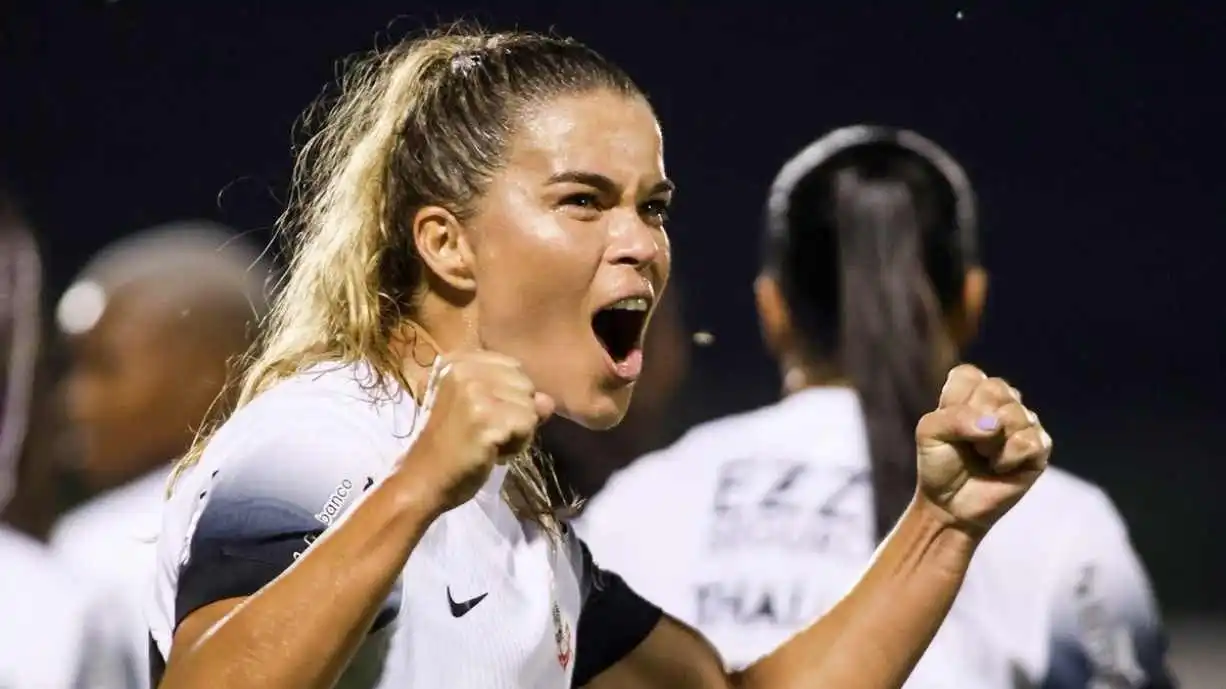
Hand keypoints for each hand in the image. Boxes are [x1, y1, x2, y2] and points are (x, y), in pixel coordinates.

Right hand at [400, 351, 554, 514]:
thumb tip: (548, 400)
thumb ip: (515, 398)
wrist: (423, 480)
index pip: (513, 367)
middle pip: (525, 383)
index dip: (508, 396)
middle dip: (516, 412)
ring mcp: (475, 392)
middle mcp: (464, 369)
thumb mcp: (479, 411)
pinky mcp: (486, 417)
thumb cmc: (450, 447)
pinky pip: (528, 424)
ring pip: (530, 405)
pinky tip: (492, 452)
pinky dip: (517, 444)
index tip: (481, 416)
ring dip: (518, 430)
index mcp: (458, 361)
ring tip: (488, 442)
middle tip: (485, 431)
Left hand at [915, 364, 1051, 535]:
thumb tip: (995, 425)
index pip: (969, 375)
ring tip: (983, 457)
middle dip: (974, 422)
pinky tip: (1000, 467)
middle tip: (968, 444)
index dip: (954, 402)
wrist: (950, 504)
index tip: (948, 426)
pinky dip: (1008, 458)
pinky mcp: (1039, 447)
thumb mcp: (929, 433)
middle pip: (996, 389)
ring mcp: (1023, 421)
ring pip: (1015, 414)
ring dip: (990, 444)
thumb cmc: (938, 463)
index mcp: (972, 389)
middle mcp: (1001, 399)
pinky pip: (1030, 440)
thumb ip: (954, 417)